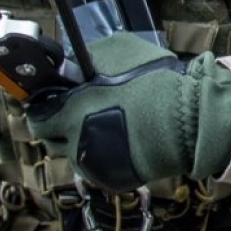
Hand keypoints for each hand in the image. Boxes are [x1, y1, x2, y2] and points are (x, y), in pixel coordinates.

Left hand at [24, 32, 230, 190]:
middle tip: (84, 112)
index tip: (56, 103)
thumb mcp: (120, 51)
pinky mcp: (113, 178)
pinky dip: (105, 155)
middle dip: (63, 125)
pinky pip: (98, 166)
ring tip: (110, 126)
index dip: (46, 108)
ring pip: (76, 153)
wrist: (192, 119)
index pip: (38, 118)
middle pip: (54, 138)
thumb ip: (87, 58)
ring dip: (84, 140)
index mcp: (71, 113)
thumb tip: (70, 63)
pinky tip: (125, 140)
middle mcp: (76, 142)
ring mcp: (95, 165)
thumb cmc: (157, 83)